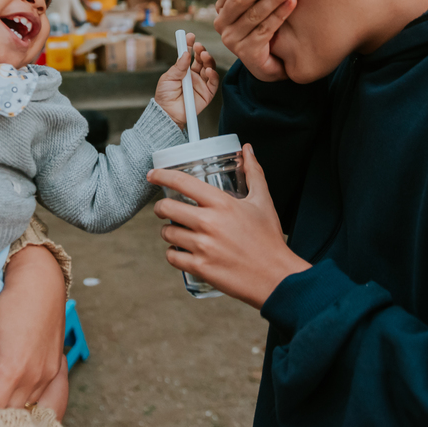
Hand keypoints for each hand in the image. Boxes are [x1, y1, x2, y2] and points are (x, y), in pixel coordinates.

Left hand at [0, 244, 65, 408]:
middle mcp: (35, 378)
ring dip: (7, 409)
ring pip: (25, 409)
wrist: (43, 283)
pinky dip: (22, 400)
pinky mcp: (54, 371)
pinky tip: (8, 393)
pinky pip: (38, 398)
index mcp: (14, 370)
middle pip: (8, 414)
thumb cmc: (11, 301)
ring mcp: (47, 376)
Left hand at [149, 144, 308, 308]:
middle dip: (160, 207)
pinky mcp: (200, 267)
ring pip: (167, 232)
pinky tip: (180, 251)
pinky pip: (171, 256)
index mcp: (221, 203)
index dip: (161, 176)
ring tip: (177, 231)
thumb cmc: (269, 239)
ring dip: (167, 230)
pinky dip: (172, 253)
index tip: (152, 175)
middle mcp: (208, 223)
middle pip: (166, 207)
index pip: (182, 182)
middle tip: (164, 208)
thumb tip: (247, 149)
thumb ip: (254, 173)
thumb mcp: (263, 201)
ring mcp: (202, 246)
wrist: (276, 277)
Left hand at [154, 32, 220, 128]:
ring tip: (204, 55)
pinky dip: (213, 75)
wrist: (167, 113)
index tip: (190, 36)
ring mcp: (201, 83)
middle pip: (201, 59)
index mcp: (184, 70)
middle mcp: (194, 75)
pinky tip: (208, 71)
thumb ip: (178, 66)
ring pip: (209, 68)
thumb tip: (185, 53)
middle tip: (198, 46)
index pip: (189, 54)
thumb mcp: (168, 78)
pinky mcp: (207, 93)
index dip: (190, 45)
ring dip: (208, 60)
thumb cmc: (165, 96)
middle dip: (201, 51)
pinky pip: (213, 82)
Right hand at [214, 0, 297, 81]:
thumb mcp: (257, 3)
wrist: (273, 63)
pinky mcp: (246, 53)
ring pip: (253, 13)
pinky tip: (293, 2)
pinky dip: (279, 14)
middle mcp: (222, 23)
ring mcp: (232, 40)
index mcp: (223, 8)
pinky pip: (265, 30)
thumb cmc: (267, 27)